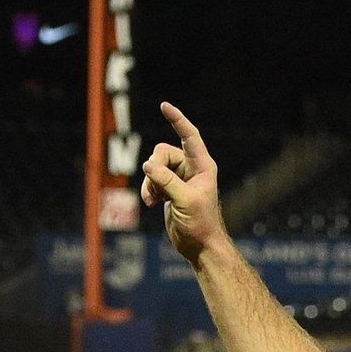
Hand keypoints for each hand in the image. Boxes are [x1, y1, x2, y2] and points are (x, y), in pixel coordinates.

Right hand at [141, 102, 226, 264]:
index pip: (190, 136)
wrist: (199, 245)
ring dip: (149, 182)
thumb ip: (166, 181)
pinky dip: (149, 189)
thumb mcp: (184, 200)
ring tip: (153, 200)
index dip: (178, 120)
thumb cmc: (200, 224)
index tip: (165, 106)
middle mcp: (191, 168)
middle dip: (154, 167)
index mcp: (203, 166)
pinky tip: (152, 203)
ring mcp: (179, 178)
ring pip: (154, 166)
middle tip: (155, 187)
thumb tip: (147, 165)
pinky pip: (151, 179)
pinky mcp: (169, 189)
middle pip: (162, 152)